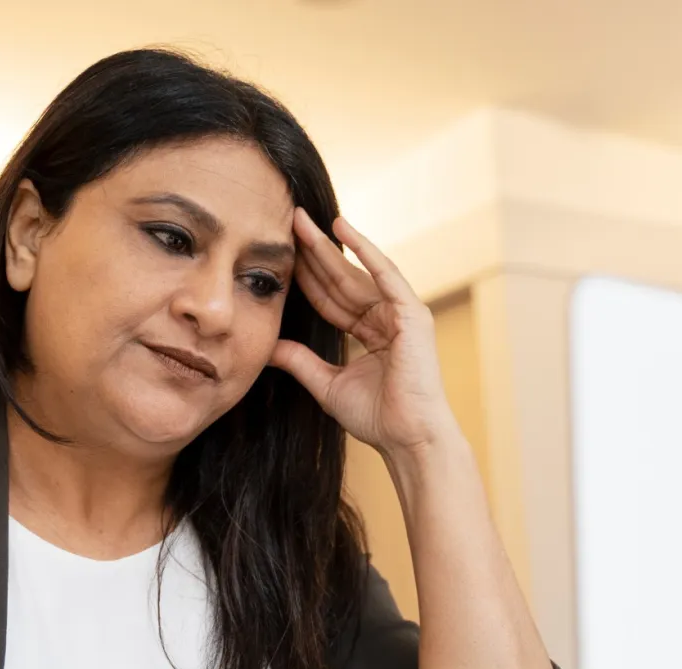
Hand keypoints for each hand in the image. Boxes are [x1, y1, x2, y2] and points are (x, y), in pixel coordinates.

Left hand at [269, 207, 458, 454]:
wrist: (406, 437)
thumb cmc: (377, 418)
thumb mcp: (327, 384)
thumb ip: (300, 362)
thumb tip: (269, 346)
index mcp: (370, 334)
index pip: (331, 299)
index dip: (306, 278)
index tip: (280, 255)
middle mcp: (386, 318)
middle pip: (341, 280)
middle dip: (313, 252)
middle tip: (288, 221)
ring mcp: (401, 313)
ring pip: (356, 273)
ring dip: (329, 245)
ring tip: (303, 219)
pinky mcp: (411, 313)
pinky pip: (383, 274)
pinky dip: (364, 250)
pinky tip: (341, 227)